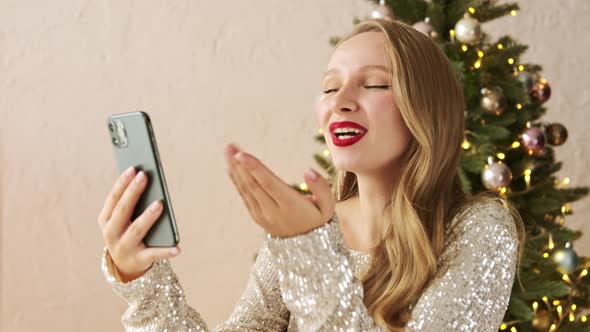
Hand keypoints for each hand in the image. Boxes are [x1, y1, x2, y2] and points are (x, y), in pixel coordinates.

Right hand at [97, 167, 180, 281]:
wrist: (125, 265)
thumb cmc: (127, 231)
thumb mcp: (123, 219)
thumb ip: (132, 202)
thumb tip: (147, 179)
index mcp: (106, 220)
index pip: (113, 199)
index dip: (122, 183)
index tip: (133, 168)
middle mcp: (111, 234)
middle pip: (123, 211)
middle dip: (133, 192)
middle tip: (144, 176)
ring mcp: (124, 248)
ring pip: (136, 230)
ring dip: (147, 217)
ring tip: (160, 204)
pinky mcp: (139, 259)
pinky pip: (154, 254)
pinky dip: (166, 251)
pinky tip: (178, 247)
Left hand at [224, 143, 335, 237]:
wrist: (308, 248)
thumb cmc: (318, 220)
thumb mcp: (328, 206)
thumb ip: (321, 188)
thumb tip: (309, 171)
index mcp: (291, 206)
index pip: (269, 184)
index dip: (254, 168)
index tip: (241, 154)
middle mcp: (273, 211)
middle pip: (253, 185)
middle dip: (239, 165)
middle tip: (230, 146)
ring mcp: (263, 215)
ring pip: (246, 190)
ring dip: (235, 170)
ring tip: (228, 151)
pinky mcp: (257, 216)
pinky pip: (245, 196)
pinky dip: (237, 181)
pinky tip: (232, 168)